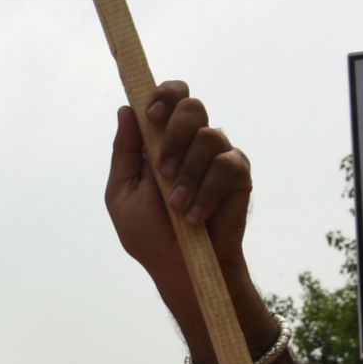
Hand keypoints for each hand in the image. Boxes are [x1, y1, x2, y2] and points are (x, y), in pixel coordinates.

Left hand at [105, 82, 251, 295]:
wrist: (179, 267)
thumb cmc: (149, 232)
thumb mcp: (122, 193)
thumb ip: (125, 152)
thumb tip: (126, 110)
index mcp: (163, 140)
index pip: (171, 97)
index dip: (164, 96)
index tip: (151, 116)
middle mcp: (192, 142)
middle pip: (192, 106)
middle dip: (174, 135)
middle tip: (162, 170)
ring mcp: (218, 157)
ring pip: (209, 136)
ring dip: (187, 173)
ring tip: (176, 205)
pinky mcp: (239, 176)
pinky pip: (227, 166)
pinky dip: (206, 192)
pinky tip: (195, 216)